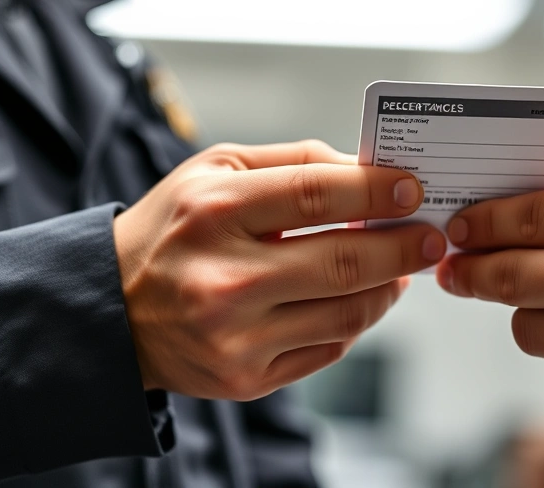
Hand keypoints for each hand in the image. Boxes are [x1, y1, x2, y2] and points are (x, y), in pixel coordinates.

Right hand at [114, 140, 445, 400]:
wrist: (112, 310)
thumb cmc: (173, 229)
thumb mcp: (214, 170)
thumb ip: (294, 163)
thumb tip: (369, 172)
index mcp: (212, 211)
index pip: (315, 195)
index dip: (375, 190)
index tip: (412, 189)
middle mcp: (222, 278)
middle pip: (344, 262)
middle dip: (404, 246)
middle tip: (431, 236)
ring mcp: (234, 337)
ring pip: (347, 313)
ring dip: (389, 288)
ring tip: (400, 268)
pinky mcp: (244, 378)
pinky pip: (328, 349)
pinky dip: (355, 321)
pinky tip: (358, 299)